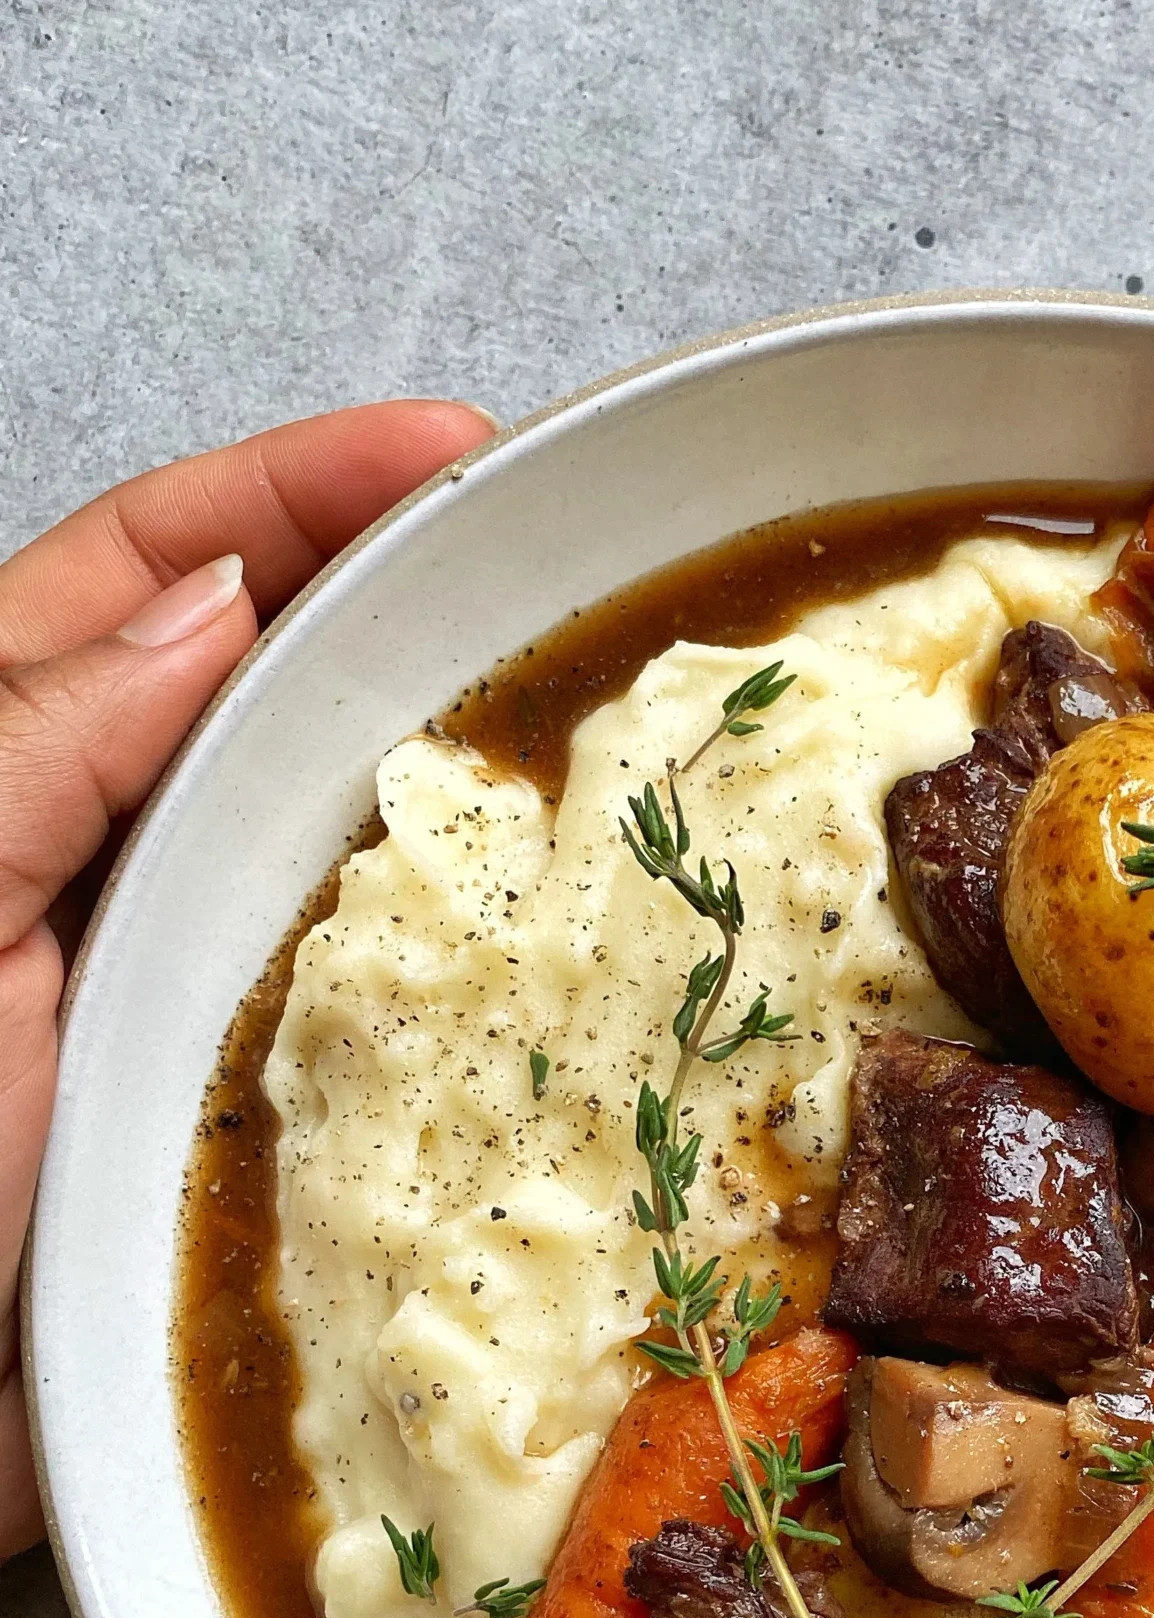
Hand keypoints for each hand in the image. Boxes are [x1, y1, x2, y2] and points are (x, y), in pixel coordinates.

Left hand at [0, 399, 494, 1558]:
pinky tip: (555, 961)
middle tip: (562, 561)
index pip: (144, 577)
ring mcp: (193, 996)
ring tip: (591, 728)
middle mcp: (106, 869)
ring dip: (457, 786)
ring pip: (346, 851)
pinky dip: (472, 984)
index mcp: (3, 780)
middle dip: (407, 607)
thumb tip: (206, 608)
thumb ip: (35, 747)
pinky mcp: (264, 1130)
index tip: (447, 447)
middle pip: (272, 692)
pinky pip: (389, 1029)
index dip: (291, 496)